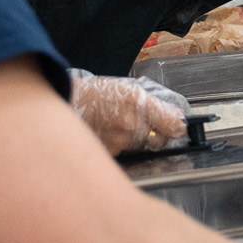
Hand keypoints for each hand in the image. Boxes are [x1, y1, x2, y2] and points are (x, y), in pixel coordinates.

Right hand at [69, 73, 188, 154]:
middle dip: (156, 135)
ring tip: (119, 126)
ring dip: (137, 141)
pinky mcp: (110, 154)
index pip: (173, 125)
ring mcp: (119, 141)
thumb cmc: (94, 93)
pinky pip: (126, 153)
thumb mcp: (127, 89)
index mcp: (137, 103)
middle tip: (143, 125)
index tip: (178, 129)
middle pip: (159, 140)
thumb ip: (155, 104)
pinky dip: (122, 147)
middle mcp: (130, 124)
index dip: (178, 128)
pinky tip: (110, 134)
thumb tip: (178, 116)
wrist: (64, 102)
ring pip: (142, 148)